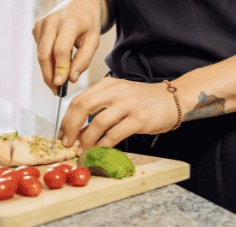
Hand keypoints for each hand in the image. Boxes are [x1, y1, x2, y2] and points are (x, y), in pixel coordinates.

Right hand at [32, 0, 104, 89]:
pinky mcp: (36, 27)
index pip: (60, 49)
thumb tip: (72, 78)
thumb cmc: (89, 22)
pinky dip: (47, 59)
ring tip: (59, 80)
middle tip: (56, 90)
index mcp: (69, 21)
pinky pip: (40, 49)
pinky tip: (57, 61)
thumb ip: (83, 59)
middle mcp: (52, 20)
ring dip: (48, 70)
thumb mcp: (94, 39)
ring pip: (40, 53)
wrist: (79, 1)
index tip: (60, 84)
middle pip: (45, 54)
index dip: (60, 68)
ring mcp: (41, 23)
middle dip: (49, 74)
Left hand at [60, 78, 178, 149]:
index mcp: (109, 84)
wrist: (173, 100)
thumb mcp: (119, 98)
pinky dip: (104, 145)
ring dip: (87, 140)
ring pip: (98, 122)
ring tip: (84, 150)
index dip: (66, 119)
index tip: (62, 134)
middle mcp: (117, 91)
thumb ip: (98, 110)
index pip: (79, 99)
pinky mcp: (140, 119)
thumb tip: (77, 132)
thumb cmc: (144, 101)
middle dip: (71, 127)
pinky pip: (115, 134)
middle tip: (67, 143)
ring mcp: (129, 104)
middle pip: (83, 106)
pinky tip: (101, 150)